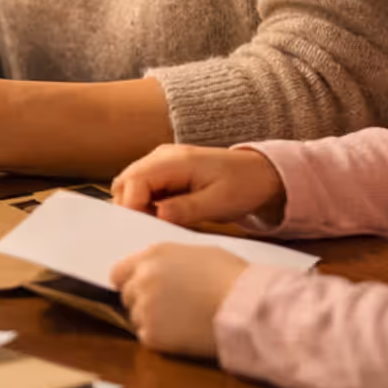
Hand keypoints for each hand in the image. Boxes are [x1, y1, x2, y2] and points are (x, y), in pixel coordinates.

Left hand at [110, 243, 248, 358]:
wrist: (245, 306)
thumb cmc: (231, 277)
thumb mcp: (198, 254)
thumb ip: (170, 262)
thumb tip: (162, 271)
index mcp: (153, 255)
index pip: (119, 272)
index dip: (131, 282)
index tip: (144, 290)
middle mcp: (142, 279)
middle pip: (128, 296)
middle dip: (144, 302)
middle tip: (172, 309)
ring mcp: (145, 307)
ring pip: (137, 318)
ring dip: (153, 321)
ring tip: (183, 321)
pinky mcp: (152, 334)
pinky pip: (147, 338)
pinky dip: (162, 339)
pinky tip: (184, 333)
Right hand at [111, 145, 286, 226]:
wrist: (262, 174)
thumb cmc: (243, 186)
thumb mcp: (218, 202)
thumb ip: (186, 209)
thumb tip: (157, 215)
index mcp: (174, 160)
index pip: (134, 181)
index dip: (132, 207)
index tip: (141, 230)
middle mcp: (162, 157)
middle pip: (125, 182)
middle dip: (130, 208)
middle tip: (149, 230)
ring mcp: (162, 162)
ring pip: (130, 186)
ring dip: (136, 207)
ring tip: (156, 225)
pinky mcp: (165, 173)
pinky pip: (143, 188)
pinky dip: (145, 204)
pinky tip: (162, 218)